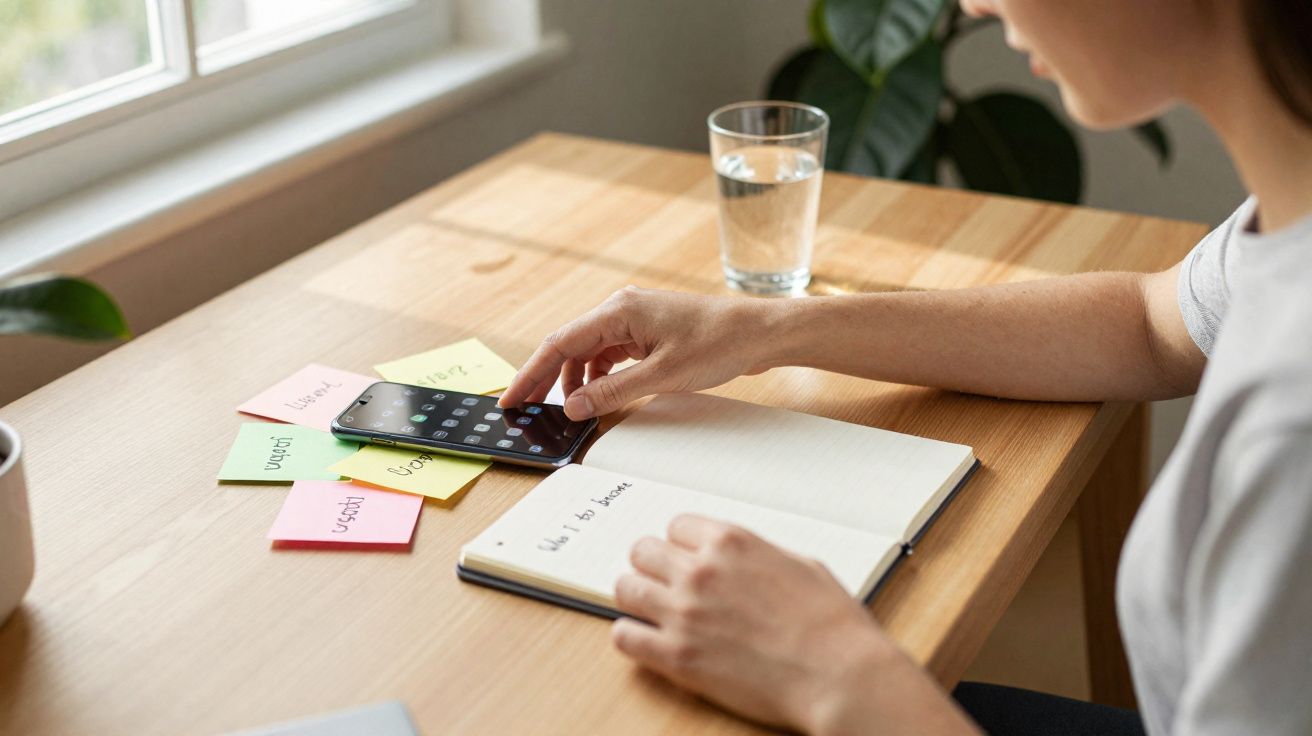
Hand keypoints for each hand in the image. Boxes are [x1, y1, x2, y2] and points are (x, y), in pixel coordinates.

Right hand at [497, 286, 777, 419]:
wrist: (760, 333)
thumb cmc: (719, 342)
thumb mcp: (662, 376)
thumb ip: (612, 393)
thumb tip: (573, 407)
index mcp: (618, 311)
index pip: (560, 343)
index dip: (530, 373)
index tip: (511, 399)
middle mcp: (621, 309)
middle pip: (569, 347)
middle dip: (546, 379)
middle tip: (526, 410)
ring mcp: (634, 319)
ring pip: (589, 352)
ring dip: (575, 381)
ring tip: (566, 411)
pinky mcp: (647, 332)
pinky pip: (610, 354)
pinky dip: (598, 377)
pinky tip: (596, 398)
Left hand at [611, 516, 979, 734]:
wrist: (839, 675)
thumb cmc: (831, 625)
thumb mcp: (800, 564)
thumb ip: (756, 555)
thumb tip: (741, 560)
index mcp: (731, 542)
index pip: (676, 526)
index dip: (682, 544)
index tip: (686, 557)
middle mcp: (701, 571)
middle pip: (643, 551)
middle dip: (653, 565)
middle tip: (663, 581)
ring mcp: (684, 613)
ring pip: (626, 588)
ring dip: (637, 597)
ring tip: (650, 609)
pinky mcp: (676, 657)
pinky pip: (625, 636)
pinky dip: (631, 636)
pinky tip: (646, 640)